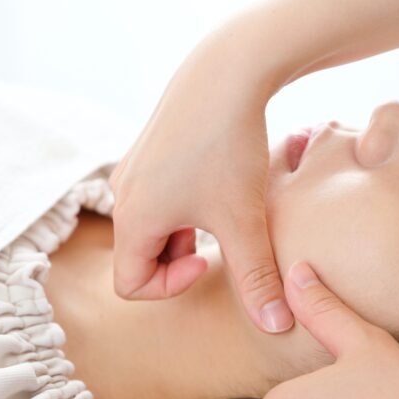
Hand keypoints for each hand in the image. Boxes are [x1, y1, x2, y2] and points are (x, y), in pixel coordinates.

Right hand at [108, 46, 293, 332]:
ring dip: (183, 234)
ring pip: (151, 225)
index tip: (208, 262)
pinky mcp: (148, 151)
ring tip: (223, 215)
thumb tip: (276, 327)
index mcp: (133, 219)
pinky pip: (156, 197)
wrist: (225, 71)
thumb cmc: (229, 147)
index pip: (129, 285)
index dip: (170, 287)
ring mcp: (132, 170)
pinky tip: (218, 188)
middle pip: (139, 255)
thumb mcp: (244, 220)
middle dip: (180, 260)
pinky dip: (183, 207)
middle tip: (220, 243)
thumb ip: (256, 278)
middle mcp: (122, 195)